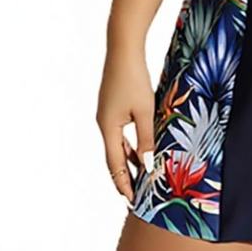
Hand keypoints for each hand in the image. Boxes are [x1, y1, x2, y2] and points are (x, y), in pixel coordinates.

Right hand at [96, 46, 155, 205]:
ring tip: (142, 174)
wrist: (123, 50)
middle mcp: (103, 124)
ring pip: (117, 144)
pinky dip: (129, 142)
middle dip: (125, 175)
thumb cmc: (134, 78)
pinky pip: (120, 131)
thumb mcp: (145, 110)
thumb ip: (146, 137)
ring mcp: (106, 114)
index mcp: (108, 128)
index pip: (114, 165)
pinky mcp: (112, 105)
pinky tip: (141, 146)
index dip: (123, 183)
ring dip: (129, 159)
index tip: (131, 200)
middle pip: (114, 157)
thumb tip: (147, 164)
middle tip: (136, 193)